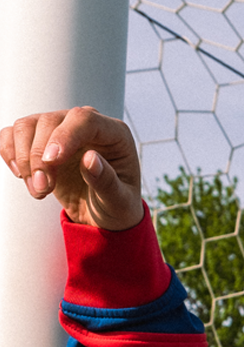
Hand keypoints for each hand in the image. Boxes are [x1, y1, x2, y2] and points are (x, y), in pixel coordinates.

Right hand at [0, 107, 142, 230]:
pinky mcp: (40, 140)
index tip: (52, 161)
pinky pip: (13, 134)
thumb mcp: (120, 202)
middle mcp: (85, 125)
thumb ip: (108, 182)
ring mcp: (60, 130)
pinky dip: (10, 154)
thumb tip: (90, 159)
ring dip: (24, 159)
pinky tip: (22, 176)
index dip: (65, 137)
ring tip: (38, 190)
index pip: (84, 120)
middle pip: (50, 121)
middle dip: (39, 157)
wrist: (104, 216)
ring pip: (26, 126)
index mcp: (114, 134)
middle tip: (43, 189)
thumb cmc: (117, 207)